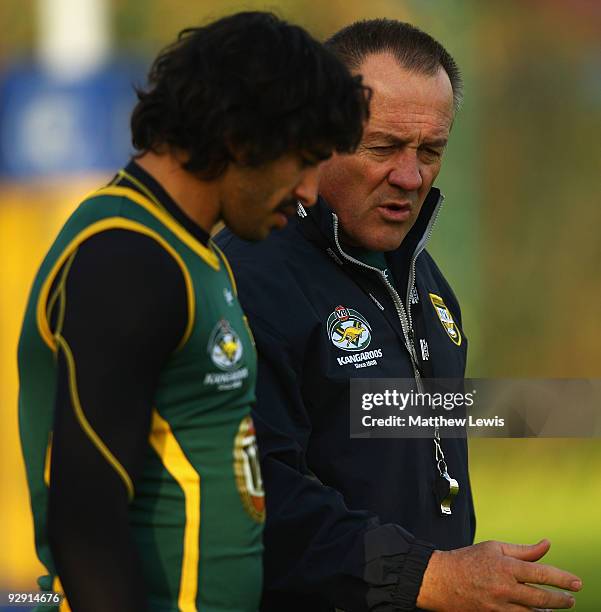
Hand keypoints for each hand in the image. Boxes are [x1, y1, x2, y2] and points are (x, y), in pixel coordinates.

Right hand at [416, 539, 581, 610]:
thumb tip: (547, 545)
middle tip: (571, 600)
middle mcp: (504, 589)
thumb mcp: (494, 547)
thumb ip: (523, 550)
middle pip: (542, 599)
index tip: (577, 584)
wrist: (440, 580)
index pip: (541, 574)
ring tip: (555, 608)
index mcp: (505, 567)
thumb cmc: (468, 559)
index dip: (562, 579)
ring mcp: (498, 607)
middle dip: (561, 601)